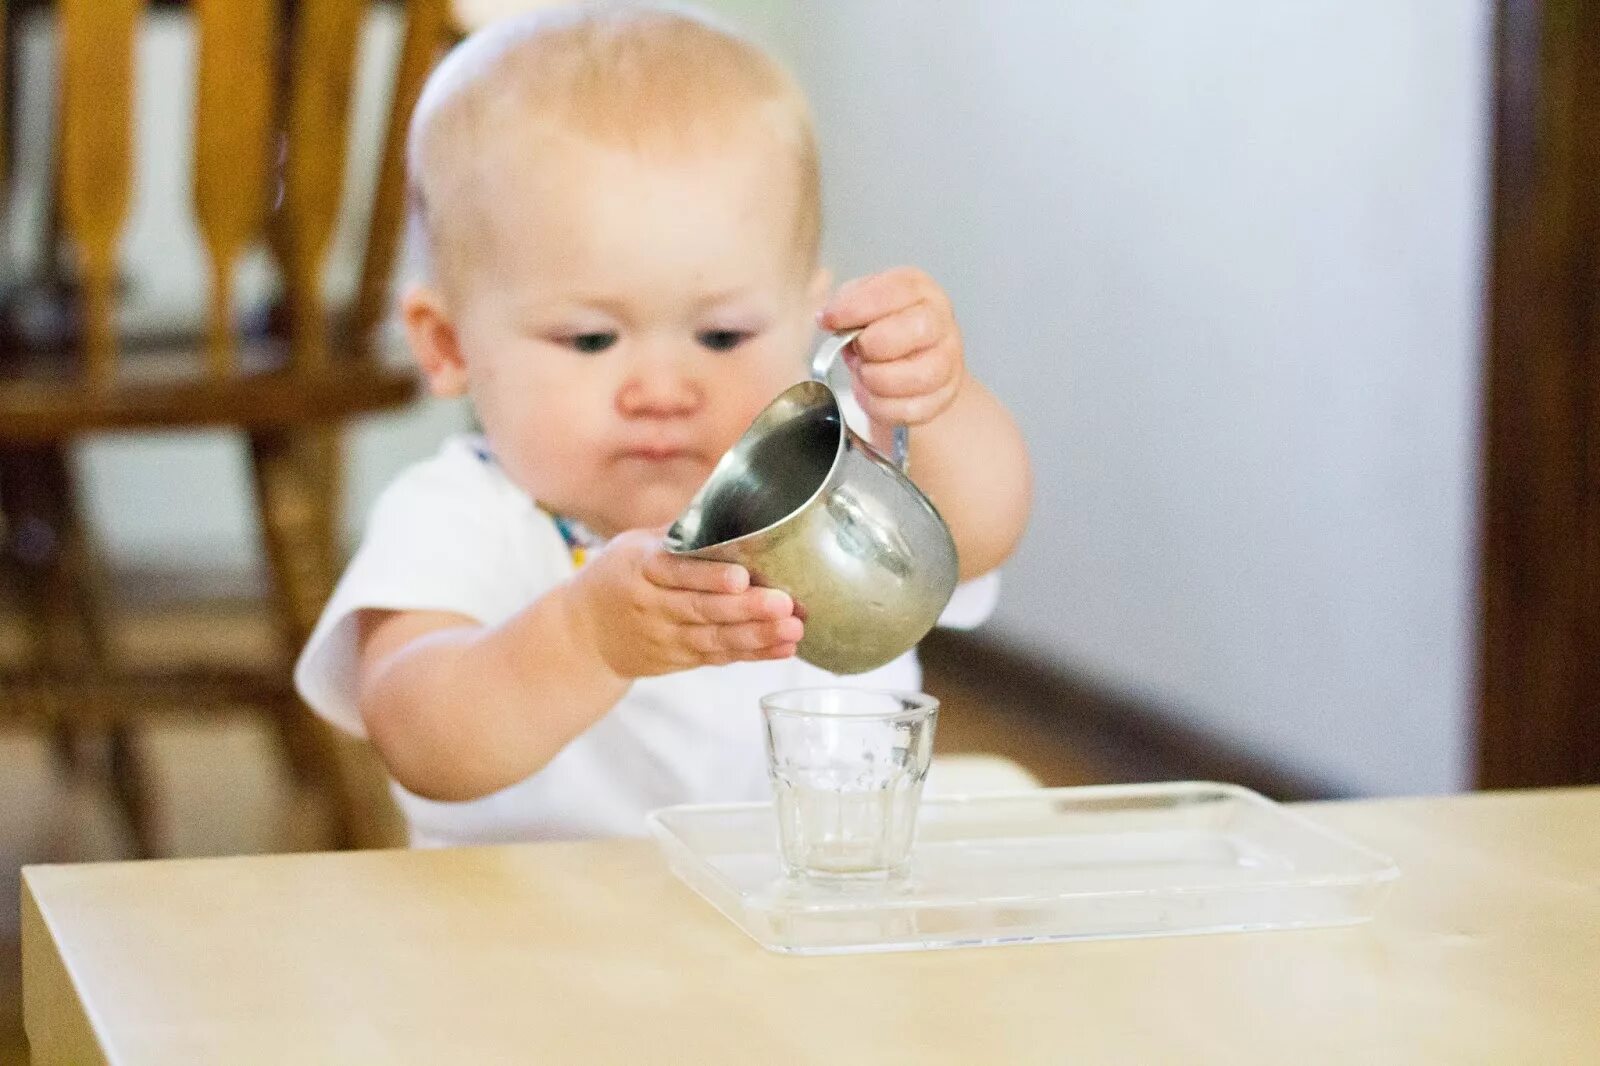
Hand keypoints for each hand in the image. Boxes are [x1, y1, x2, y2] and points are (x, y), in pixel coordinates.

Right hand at [567, 530, 802, 677]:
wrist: (583, 634)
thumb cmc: (619, 575)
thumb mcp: (636, 545)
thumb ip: (680, 532)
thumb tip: (730, 495)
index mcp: (641, 568)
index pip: (677, 572)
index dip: (709, 578)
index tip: (741, 577)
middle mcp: (653, 606)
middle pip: (702, 609)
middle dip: (746, 609)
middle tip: (784, 604)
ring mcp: (665, 637)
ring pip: (714, 639)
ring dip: (757, 636)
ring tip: (793, 629)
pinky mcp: (677, 660)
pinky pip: (718, 658)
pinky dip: (752, 654)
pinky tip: (783, 647)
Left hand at [818, 267, 966, 426]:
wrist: (909, 361)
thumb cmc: (882, 328)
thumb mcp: (861, 305)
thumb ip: (844, 305)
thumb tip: (828, 318)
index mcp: (918, 290)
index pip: (895, 290)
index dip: (857, 307)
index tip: (829, 319)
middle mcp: (940, 321)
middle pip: (918, 329)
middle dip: (874, 345)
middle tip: (857, 351)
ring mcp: (948, 361)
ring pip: (919, 375)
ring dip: (877, 379)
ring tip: (864, 374)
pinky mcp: (944, 396)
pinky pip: (912, 408)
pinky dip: (880, 406)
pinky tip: (870, 394)